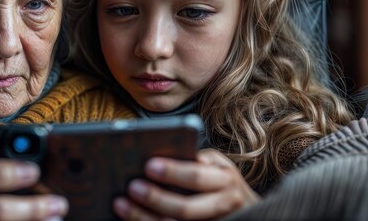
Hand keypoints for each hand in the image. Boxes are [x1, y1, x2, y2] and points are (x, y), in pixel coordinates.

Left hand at [114, 149, 259, 219]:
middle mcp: (224, 204)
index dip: (173, 172)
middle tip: (131, 187)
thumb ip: (194, 160)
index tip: (148, 165)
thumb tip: (155, 154)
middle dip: (156, 198)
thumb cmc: (221, 182)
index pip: (197, 176)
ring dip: (144, 217)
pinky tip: (131, 220)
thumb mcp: (215, 165)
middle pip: (186, 208)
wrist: (247, 210)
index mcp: (225, 179)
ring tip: (121, 204)